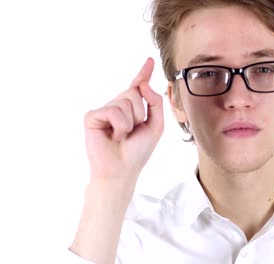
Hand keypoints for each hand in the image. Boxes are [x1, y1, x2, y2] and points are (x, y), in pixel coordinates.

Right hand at [84, 58, 163, 186]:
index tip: (150, 60)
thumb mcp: (156, 126)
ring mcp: (103, 110)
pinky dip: (119, 126)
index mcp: (132, 109)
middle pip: (134, 92)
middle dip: (140, 113)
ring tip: (122, 136)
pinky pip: (112, 111)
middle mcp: (117, 106)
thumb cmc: (138, 151)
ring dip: (130, 122)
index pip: (138, 87)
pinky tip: (113, 136)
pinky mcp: (92, 117)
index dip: (144, 73)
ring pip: (125, 102)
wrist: (122, 170)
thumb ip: (155, 103)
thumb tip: (143, 84)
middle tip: (132, 132)